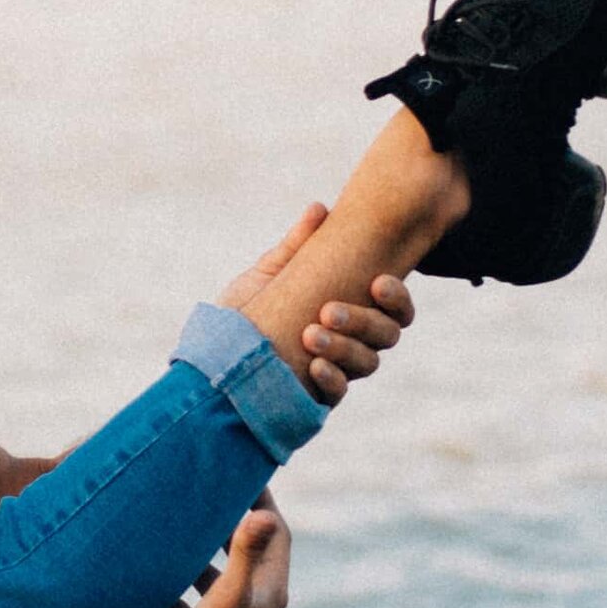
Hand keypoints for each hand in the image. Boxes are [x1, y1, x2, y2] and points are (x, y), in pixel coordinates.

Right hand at [148, 498, 289, 607]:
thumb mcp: (227, 595)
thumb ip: (244, 554)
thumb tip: (263, 514)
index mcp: (271, 590)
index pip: (277, 534)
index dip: (264, 502)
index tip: (242, 475)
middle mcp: (261, 604)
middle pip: (251, 552)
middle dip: (230, 523)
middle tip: (207, 495)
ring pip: (223, 576)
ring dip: (204, 554)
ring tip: (180, 530)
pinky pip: (199, 602)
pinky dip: (182, 588)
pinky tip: (155, 580)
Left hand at [219, 203, 416, 404]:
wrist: (210, 358)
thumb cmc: (243, 314)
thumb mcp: (268, 276)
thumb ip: (296, 246)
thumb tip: (320, 208)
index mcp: (349, 312)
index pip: (392, 308)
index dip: (396, 297)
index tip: (377, 282)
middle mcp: (350, 343)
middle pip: (387, 334)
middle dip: (364, 320)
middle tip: (328, 309)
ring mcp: (337, 372)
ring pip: (367, 362)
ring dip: (344, 347)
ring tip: (310, 335)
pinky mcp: (316, 399)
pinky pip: (339, 392)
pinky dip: (332, 378)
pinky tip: (313, 366)